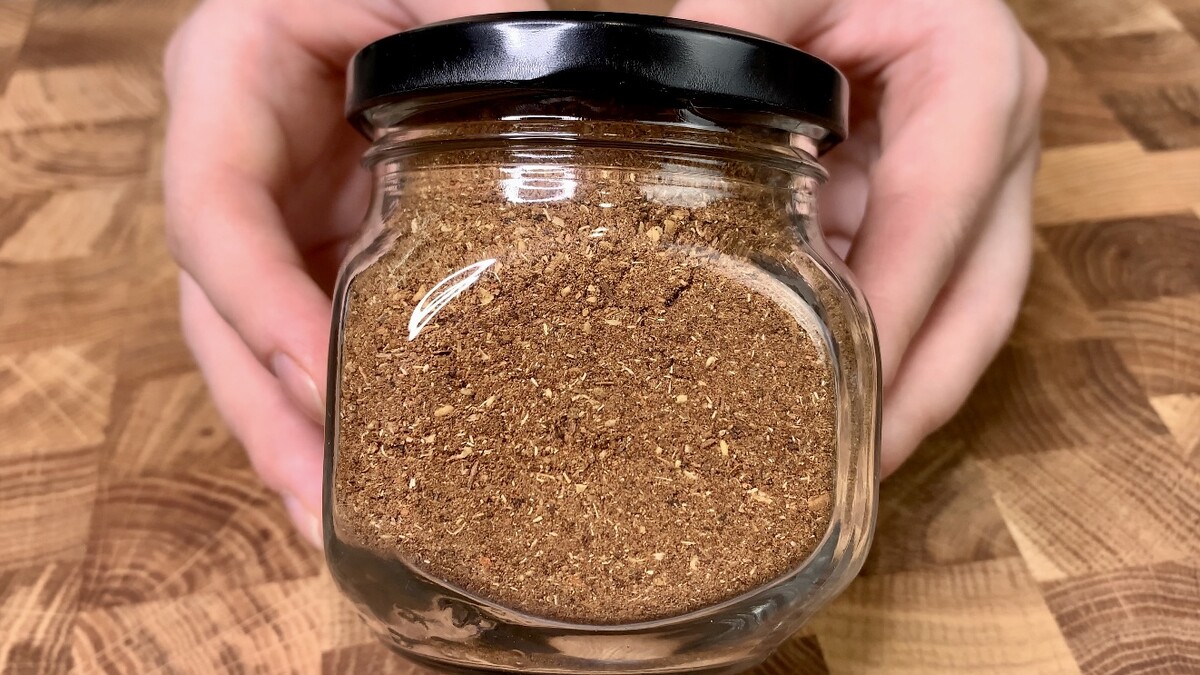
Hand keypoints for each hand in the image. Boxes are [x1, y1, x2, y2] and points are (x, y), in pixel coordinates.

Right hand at [163, 0, 547, 546]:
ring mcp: (278, 216)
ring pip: (260, 344)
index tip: (322, 379)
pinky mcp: (323, 248)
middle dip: (271, 415)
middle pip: (222, 311)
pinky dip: (340, 404)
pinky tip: (378, 467)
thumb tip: (571, 81)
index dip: (259, 303)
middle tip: (324, 508)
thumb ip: (469, 20)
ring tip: (347, 528)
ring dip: (298, 436)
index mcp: (229, 83)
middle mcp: (238, 166)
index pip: (216, 210)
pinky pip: (317, 334)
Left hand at [674, 0, 1046, 475]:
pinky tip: (817, 383)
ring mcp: (979, 179)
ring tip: (833, 459)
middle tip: (850, 476)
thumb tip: (646, 111)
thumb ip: (734, 34)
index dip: (891, 319)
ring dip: (901, 387)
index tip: (846, 402)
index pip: (931, 221)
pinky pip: (918, 286)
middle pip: (977, 301)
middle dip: (917, 396)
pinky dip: (872, 339)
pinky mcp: (940, 201)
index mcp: (978, 83)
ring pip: (963, 311)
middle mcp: (1001, 142)